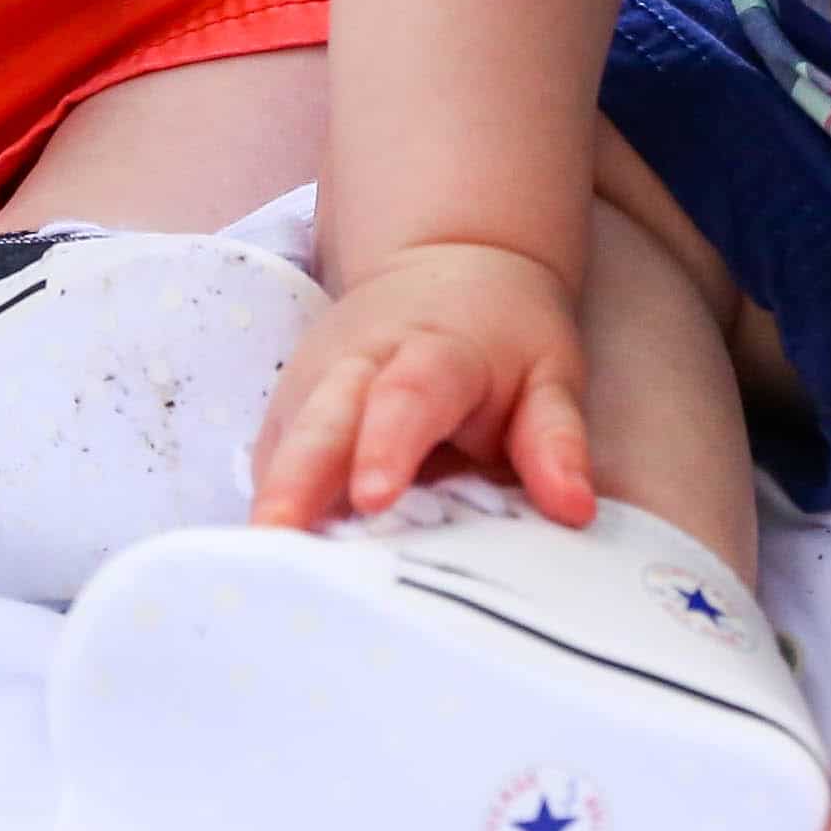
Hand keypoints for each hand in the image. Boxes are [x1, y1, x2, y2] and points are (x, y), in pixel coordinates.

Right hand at [250, 238, 596, 528]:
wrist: (450, 264)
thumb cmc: (505, 336)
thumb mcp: (549, 374)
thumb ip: (556, 440)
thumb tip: (572, 510)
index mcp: (436, 352)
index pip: (408, 395)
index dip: (387, 444)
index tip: (373, 498)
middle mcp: (360, 360)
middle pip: (322, 418)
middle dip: (296, 479)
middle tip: (276, 537)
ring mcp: (316, 380)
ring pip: (285, 440)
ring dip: (270, 500)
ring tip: (258, 565)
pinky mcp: (292, 407)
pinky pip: (275, 459)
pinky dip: (272, 503)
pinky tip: (267, 559)